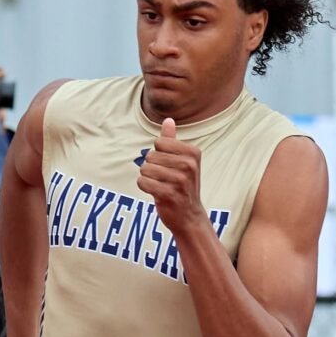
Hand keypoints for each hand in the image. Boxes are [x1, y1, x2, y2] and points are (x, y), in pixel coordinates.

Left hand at [135, 118, 206, 233]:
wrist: (189, 216)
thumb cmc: (183, 186)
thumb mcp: (182, 161)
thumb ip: (172, 141)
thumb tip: (168, 120)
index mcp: (193, 153)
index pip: (159, 142)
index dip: (158, 154)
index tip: (168, 166)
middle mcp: (189, 165)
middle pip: (150, 156)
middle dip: (151, 167)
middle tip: (164, 179)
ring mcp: (180, 180)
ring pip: (145, 169)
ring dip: (148, 178)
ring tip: (160, 185)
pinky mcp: (169, 194)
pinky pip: (143, 182)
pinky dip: (144, 187)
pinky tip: (156, 192)